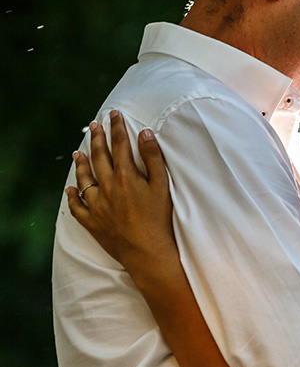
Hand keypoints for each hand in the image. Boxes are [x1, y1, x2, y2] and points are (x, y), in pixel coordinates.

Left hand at [66, 109, 175, 271]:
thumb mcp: (162, 186)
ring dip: (81, 163)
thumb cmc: (160, 219)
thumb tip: (145, 133)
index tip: (114, 114)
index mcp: (125, 175)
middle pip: (99, 156)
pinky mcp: (92, 221)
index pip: (120, 145)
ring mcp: (96, 204)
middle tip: (94, 125)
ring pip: (84, 178)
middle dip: (96, 138)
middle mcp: (107, 186)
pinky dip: (72, 195)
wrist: (148, 252)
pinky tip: (69, 189)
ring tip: (78, 152)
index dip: (117, 127)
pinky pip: (76, 205)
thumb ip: (153, 158)